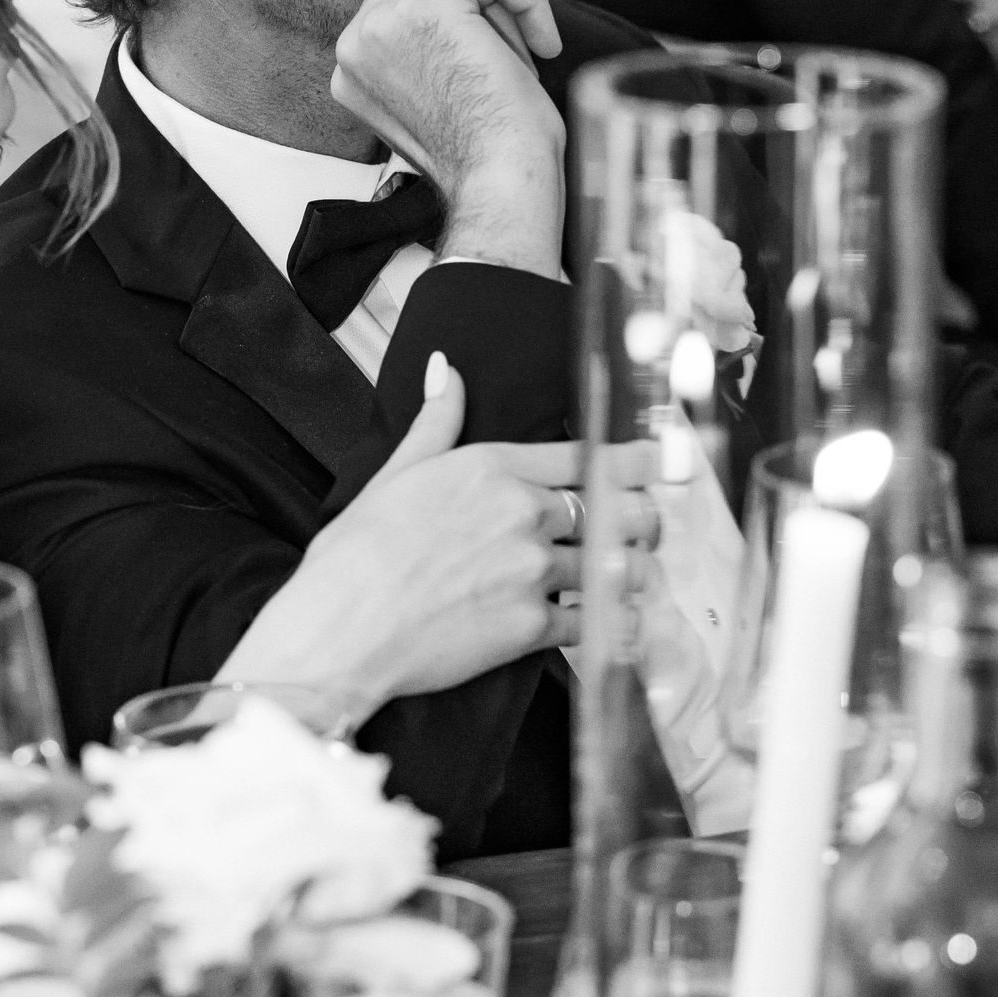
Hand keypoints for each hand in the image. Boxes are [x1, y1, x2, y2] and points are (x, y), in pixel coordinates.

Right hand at [222, 364, 657, 718]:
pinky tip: (614, 625)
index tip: (657, 465)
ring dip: (628, 573)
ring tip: (625, 578)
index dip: (636, 461)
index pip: (590, 455)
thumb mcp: (395, 473)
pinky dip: (614, 625)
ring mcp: (532, 571)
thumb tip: (445, 368)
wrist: (340, 628)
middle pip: (621, 509)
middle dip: (641, 520)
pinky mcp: (532, 627)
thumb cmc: (356, 553)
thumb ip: (435, 421)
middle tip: (640, 532)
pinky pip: (601, 623)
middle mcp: (522, 513)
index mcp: (492, 468)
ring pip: (617, 566)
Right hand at [331, 0, 565, 274]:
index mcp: (351, 66)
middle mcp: (354, 42)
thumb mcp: (448, 82)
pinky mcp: (425, 7)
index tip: (501, 3)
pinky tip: (544, 41)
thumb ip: (444, 27)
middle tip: (521, 3)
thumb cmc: (488, 149)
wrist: (499, 183)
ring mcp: (382, 21)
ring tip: (536, 40)